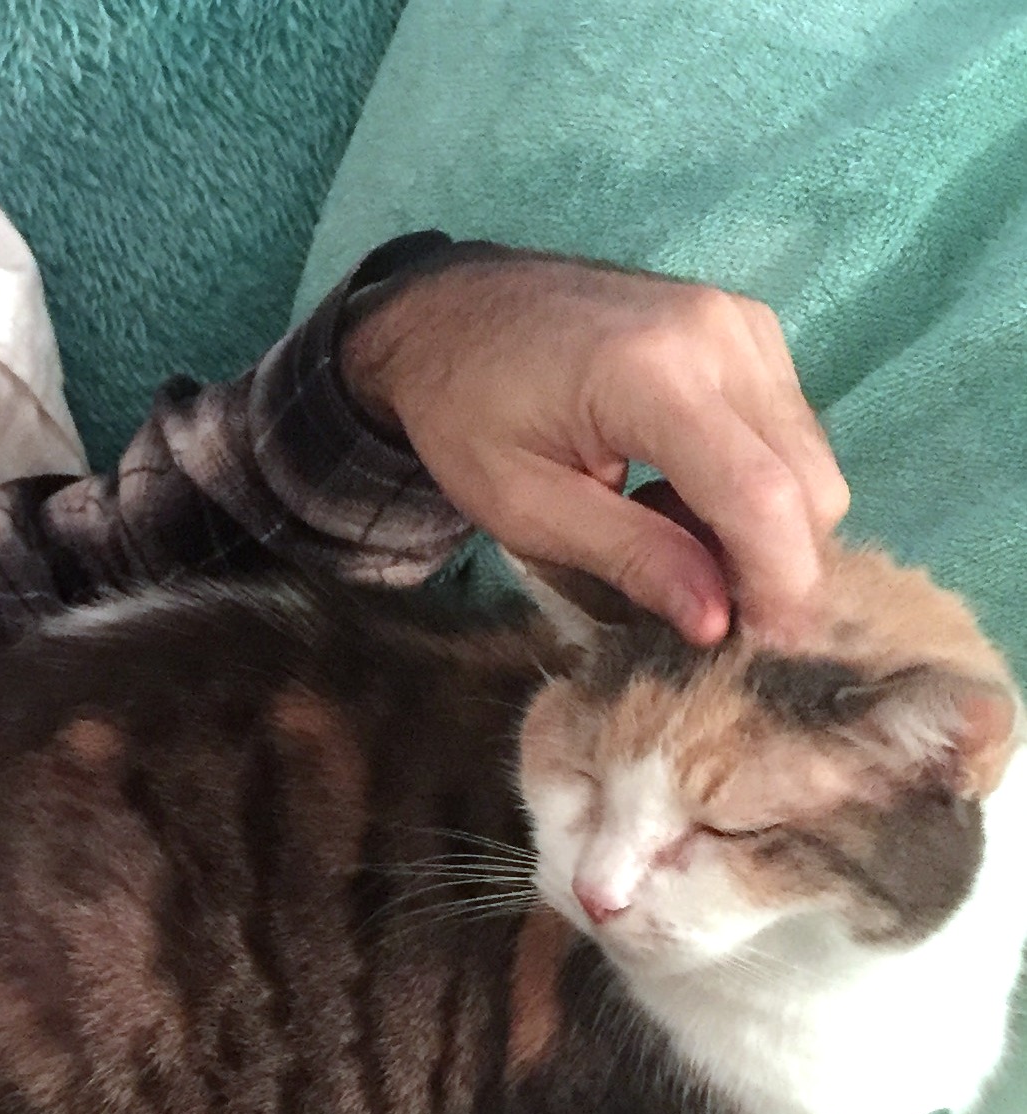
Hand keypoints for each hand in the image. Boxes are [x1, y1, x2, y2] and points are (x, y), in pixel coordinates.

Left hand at [341, 250, 849, 644]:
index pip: (759, 496)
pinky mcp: (749, 327)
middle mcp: (718, 336)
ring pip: (810, 459)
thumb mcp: (524, 508)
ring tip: (668, 535)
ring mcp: (742, 323)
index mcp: (651, 375)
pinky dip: (757, 480)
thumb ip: (627, 558)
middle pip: (808, 482)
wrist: (452, 313)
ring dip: (763, 524)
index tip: (768, 650)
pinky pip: (790, 428)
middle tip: (701, 607)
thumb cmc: (466, 414)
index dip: (779, 584)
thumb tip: (717, 623)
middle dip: (775, 564)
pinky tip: (678, 490)